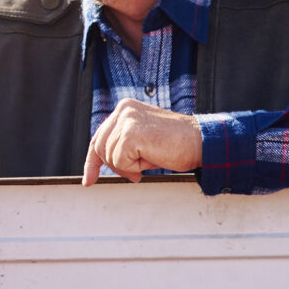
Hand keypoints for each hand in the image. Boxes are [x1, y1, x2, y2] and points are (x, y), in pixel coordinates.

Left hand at [83, 100, 203, 182]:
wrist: (200, 142)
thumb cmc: (176, 144)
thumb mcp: (143, 140)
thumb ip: (122, 144)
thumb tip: (102, 162)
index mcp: (125, 108)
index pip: (99, 136)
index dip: (92, 161)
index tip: (89, 180)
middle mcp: (123, 110)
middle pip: (99, 147)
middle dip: (114, 166)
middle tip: (136, 173)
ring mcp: (126, 120)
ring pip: (109, 156)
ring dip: (129, 166)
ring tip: (150, 159)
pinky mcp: (131, 134)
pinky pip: (120, 162)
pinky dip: (134, 168)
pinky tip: (151, 159)